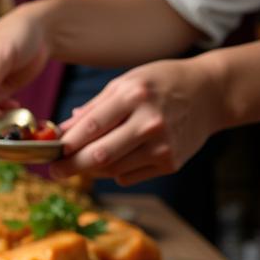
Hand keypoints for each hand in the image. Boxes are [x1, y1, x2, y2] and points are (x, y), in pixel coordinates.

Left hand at [50, 58, 219, 184]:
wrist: (210, 93)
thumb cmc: (161, 84)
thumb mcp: (127, 82)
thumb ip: (94, 107)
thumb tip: (61, 131)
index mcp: (134, 96)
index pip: (91, 127)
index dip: (66, 145)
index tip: (49, 154)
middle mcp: (149, 122)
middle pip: (100, 155)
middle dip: (71, 166)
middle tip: (55, 171)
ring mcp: (161, 146)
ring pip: (111, 170)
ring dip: (91, 169)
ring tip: (84, 161)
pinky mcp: (169, 163)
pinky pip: (128, 176)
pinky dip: (115, 171)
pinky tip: (121, 156)